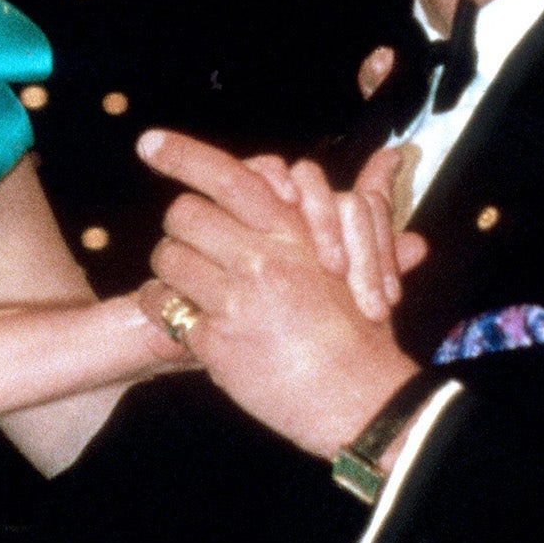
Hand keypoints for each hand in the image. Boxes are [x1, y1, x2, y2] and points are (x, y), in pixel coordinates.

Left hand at [137, 128, 419, 458]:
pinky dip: (164, 309)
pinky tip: (183, 317)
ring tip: (193, 285)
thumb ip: (362, 206)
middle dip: (182, 226)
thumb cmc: (363, 330)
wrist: (362, 400)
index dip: (184, 155)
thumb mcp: (363, 261)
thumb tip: (394, 155)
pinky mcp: (216, 342)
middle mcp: (262, 262)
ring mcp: (236, 302)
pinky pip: (164, 308)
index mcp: (296, 236)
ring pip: (168, 258)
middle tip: (194, 242)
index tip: (149, 142)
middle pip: (185, 214)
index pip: (233, 178)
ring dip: (172, 270)